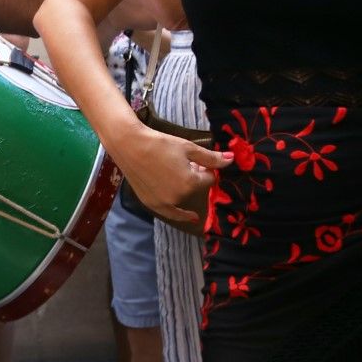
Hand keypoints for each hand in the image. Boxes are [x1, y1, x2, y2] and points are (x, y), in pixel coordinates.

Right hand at [117, 129, 232, 226]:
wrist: (129, 145)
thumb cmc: (159, 143)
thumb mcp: (188, 147)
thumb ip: (211, 158)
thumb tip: (232, 160)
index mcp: (191, 183)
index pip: (208, 178)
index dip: (204, 168)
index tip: (196, 160)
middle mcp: (179, 196)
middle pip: (195, 187)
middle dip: (193, 176)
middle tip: (180, 162)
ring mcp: (164, 203)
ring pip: (184, 196)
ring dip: (183, 187)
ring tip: (171, 171)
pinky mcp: (152, 204)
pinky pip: (171, 213)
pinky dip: (182, 214)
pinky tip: (192, 218)